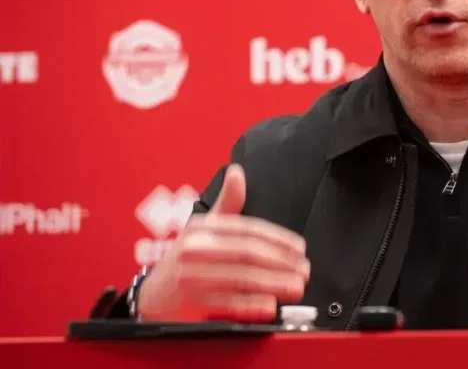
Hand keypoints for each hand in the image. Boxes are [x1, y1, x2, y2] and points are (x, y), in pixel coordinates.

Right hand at [137, 164, 309, 322]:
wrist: (152, 294)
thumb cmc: (185, 257)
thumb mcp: (203, 226)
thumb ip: (227, 202)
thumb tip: (237, 172)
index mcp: (203, 227)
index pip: (248, 229)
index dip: (278, 239)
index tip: (300, 248)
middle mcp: (195, 249)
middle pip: (247, 253)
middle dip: (281, 263)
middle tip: (304, 270)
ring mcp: (191, 277)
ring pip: (241, 279)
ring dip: (274, 284)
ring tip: (296, 287)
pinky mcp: (191, 303)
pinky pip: (227, 304)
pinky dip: (251, 306)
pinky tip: (270, 305)